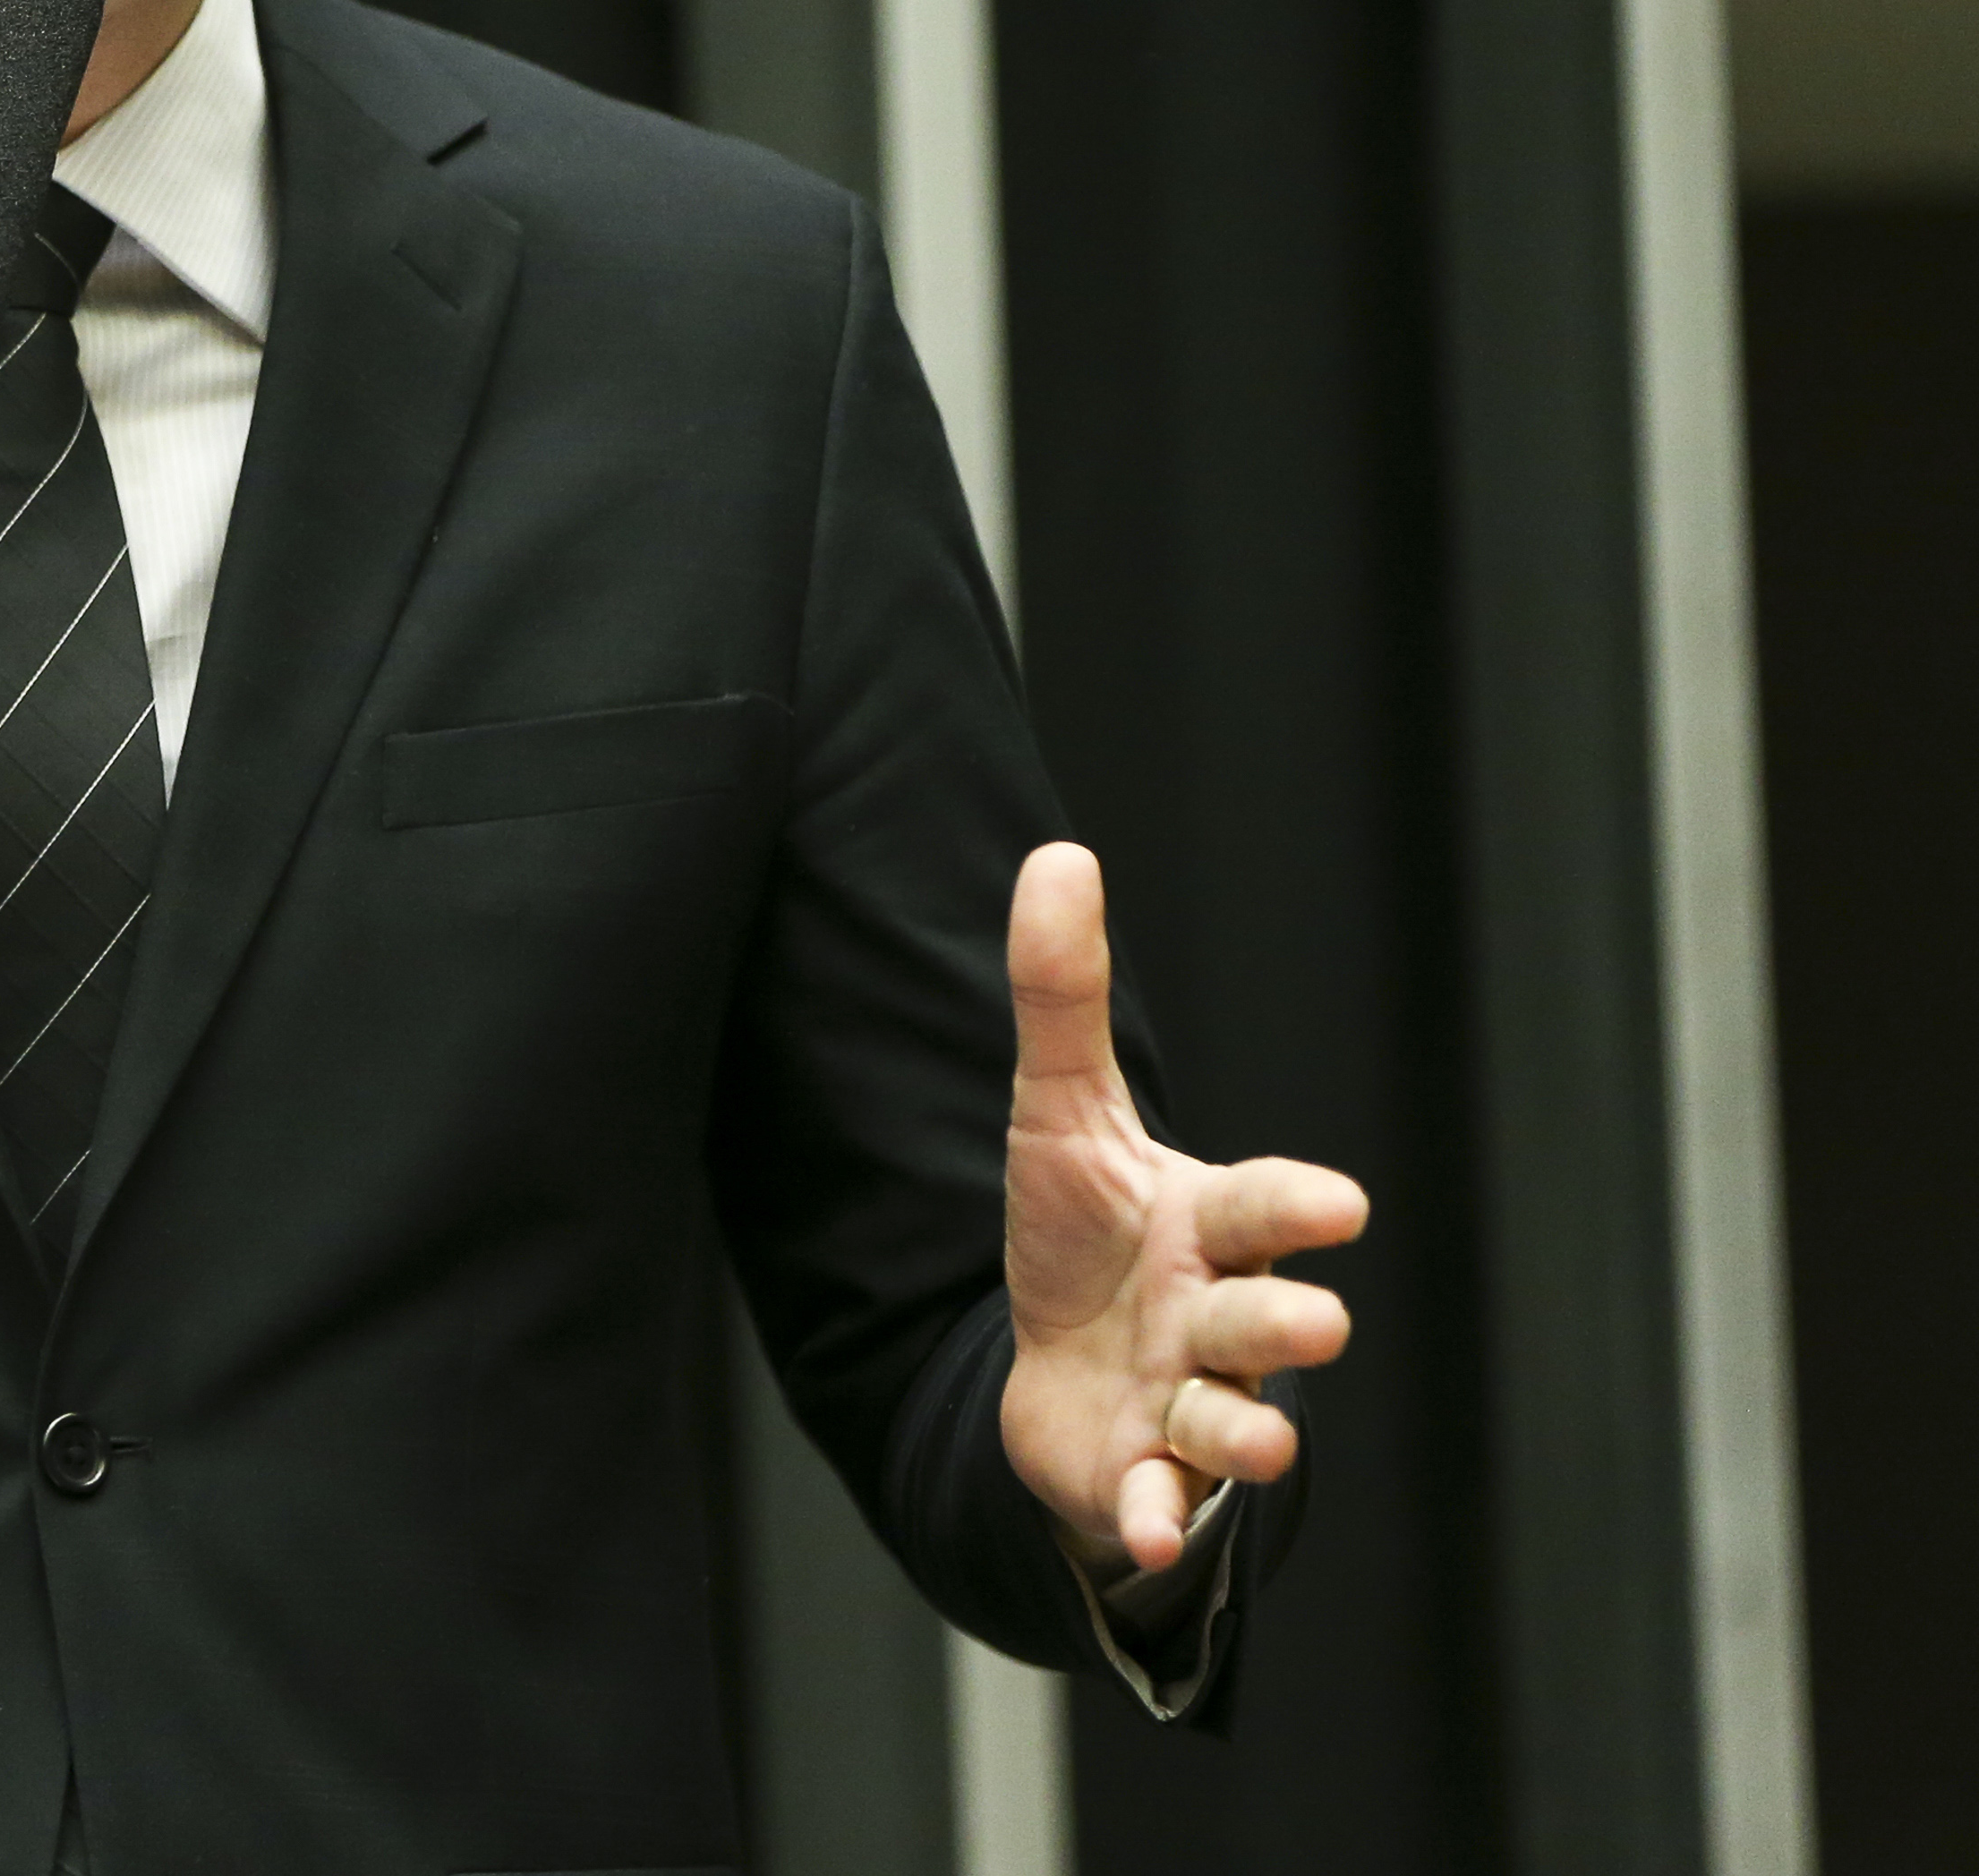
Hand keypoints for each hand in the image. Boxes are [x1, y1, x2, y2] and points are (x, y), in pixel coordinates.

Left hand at [995, 843, 1367, 1574]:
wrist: (1050, 1365)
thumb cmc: (1080, 1232)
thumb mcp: (1057, 1112)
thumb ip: (1063, 996)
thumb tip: (1057, 854)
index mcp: (1209, 1227)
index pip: (1267, 1206)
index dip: (1300, 1203)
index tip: (1339, 1204)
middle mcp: (1219, 1317)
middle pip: (1269, 1315)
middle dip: (1293, 1315)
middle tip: (1317, 1318)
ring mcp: (1189, 1402)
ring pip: (1237, 1418)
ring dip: (1249, 1429)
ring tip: (1261, 1436)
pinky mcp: (1144, 1475)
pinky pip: (1164, 1506)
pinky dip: (1161, 1520)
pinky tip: (1147, 1533)